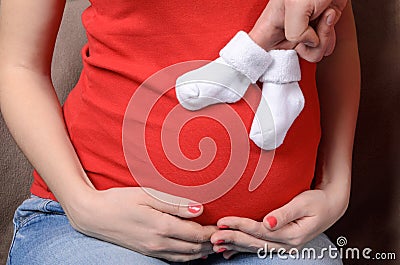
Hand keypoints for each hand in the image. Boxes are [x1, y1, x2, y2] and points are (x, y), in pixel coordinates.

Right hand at [65, 187, 216, 261]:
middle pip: (194, 248)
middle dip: (211, 242)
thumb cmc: (120, 200)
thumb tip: (199, 209)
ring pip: (186, 257)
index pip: (196, 234)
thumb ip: (175, 204)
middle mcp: (159, 243)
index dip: (212, 231)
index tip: (223, 225)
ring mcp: (152, 250)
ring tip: (215, 244)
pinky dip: (188, 257)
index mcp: (161, 227)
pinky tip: (195, 252)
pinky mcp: (147, 252)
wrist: (93, 215)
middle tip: (225, 234)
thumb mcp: (147, 195)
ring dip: (202, 251)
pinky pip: (174, 259)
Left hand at [210, 189, 348, 258]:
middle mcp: (286, 244)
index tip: (222, 221)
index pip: (259, 231)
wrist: (331, 206)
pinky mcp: (279, 242)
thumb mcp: (304, 203)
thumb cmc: (318, 201)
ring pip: (254, 247)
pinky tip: (229, 251)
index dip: (240, 225)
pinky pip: (258, 247)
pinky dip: (242, 249)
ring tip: (216, 244)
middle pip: (254, 242)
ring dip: (234, 245)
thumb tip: (268, 222)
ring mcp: (283, 245)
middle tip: (212, 236)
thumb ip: (285, 213)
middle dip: (232, 238)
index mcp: (292, 235)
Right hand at [249, 0, 347, 61]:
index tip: (235, 85)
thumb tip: (305, 44)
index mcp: (269, 26)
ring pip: (309, 56)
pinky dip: (330, 37)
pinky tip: (329, 18)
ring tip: (323, 17)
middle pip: (284, 61)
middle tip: (310, 35)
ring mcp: (299, 33)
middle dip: (305, 50)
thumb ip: (296, 32)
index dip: (241, 69)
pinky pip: (321, 48)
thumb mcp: (297, 6)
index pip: (248, 52)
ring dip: (322, 40)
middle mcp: (282, 33)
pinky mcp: (315, 32)